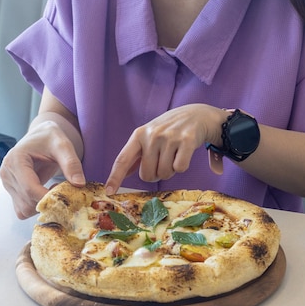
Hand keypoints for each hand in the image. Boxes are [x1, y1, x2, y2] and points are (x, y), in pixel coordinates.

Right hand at [0, 120, 84, 218]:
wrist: (41, 136)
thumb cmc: (50, 138)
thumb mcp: (63, 145)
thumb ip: (71, 163)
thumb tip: (79, 184)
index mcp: (15, 160)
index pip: (29, 188)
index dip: (48, 197)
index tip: (65, 196)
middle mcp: (7, 174)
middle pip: (26, 202)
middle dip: (47, 201)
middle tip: (61, 188)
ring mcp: (8, 184)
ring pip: (24, 210)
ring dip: (42, 205)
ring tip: (53, 188)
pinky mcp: (12, 191)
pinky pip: (23, 209)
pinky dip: (37, 206)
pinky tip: (46, 192)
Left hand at [105, 104, 226, 193]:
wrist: (195, 114)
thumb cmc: (168, 129)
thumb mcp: (149, 136)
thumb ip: (136, 155)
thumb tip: (123, 173)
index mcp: (139, 135)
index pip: (123, 159)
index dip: (115, 177)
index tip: (109, 191)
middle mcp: (152, 135)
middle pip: (147, 174)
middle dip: (155, 174)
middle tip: (162, 161)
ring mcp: (170, 137)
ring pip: (164, 173)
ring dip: (170, 170)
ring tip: (174, 155)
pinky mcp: (187, 140)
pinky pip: (180, 168)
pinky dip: (182, 166)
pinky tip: (183, 153)